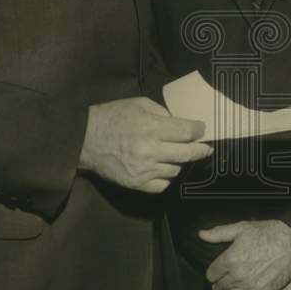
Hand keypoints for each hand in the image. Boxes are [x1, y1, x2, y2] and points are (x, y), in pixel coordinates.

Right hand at [78, 97, 211, 192]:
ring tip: (174, 154)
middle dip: (201, 149)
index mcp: (151, 128)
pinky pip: (162, 185)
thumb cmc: (112, 117)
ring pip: (176, 170)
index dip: (199, 130)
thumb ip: (162, 113)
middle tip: (206, 148)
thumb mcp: (139, 104)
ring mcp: (144, 170)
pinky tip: (161, 168)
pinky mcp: (136, 184)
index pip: (187, 132)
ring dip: (179, 162)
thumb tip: (181, 124)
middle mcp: (150, 150)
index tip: (201, 129)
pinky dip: (165, 177)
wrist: (84, 140)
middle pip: (188, 154)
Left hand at [200, 219, 290, 289]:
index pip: (210, 275)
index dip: (213, 272)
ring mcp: (250, 286)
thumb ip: (219, 233)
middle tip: (225, 279)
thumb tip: (201, 234)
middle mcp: (238, 275)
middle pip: (218, 288)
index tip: (218, 270)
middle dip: (219, 283)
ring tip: (233, 288)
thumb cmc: (267, 232)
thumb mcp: (241, 228)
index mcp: (230, 259)